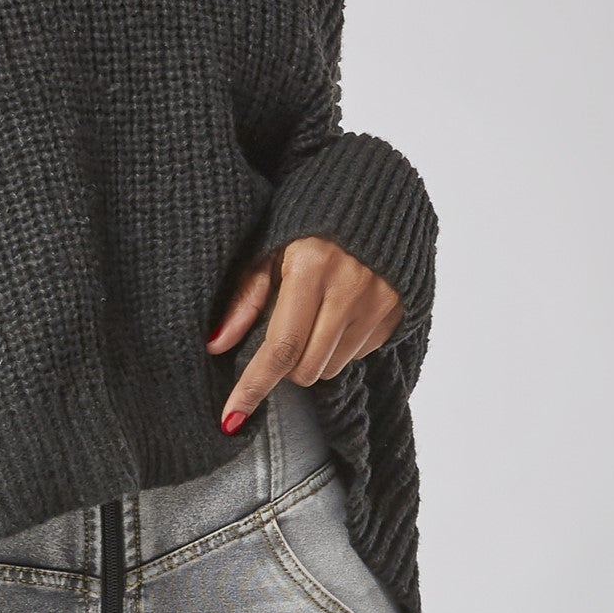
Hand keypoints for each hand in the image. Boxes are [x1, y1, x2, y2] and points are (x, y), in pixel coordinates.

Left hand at [205, 235, 401, 425]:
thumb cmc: (310, 220)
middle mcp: (351, 288)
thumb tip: (215, 344)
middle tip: (282, 334)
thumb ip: (245, 297)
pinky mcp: (398, 311)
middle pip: (307, 368)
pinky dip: (341, 345)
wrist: (375, 195)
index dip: (253, 386)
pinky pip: (359, 354)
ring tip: (314, 315)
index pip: (280, 346)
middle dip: (286, 367)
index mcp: (313, 268)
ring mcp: (380, 302)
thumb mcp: (270, 249)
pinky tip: (339, 311)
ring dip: (314, 356)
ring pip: (333, 367)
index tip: (231, 417)